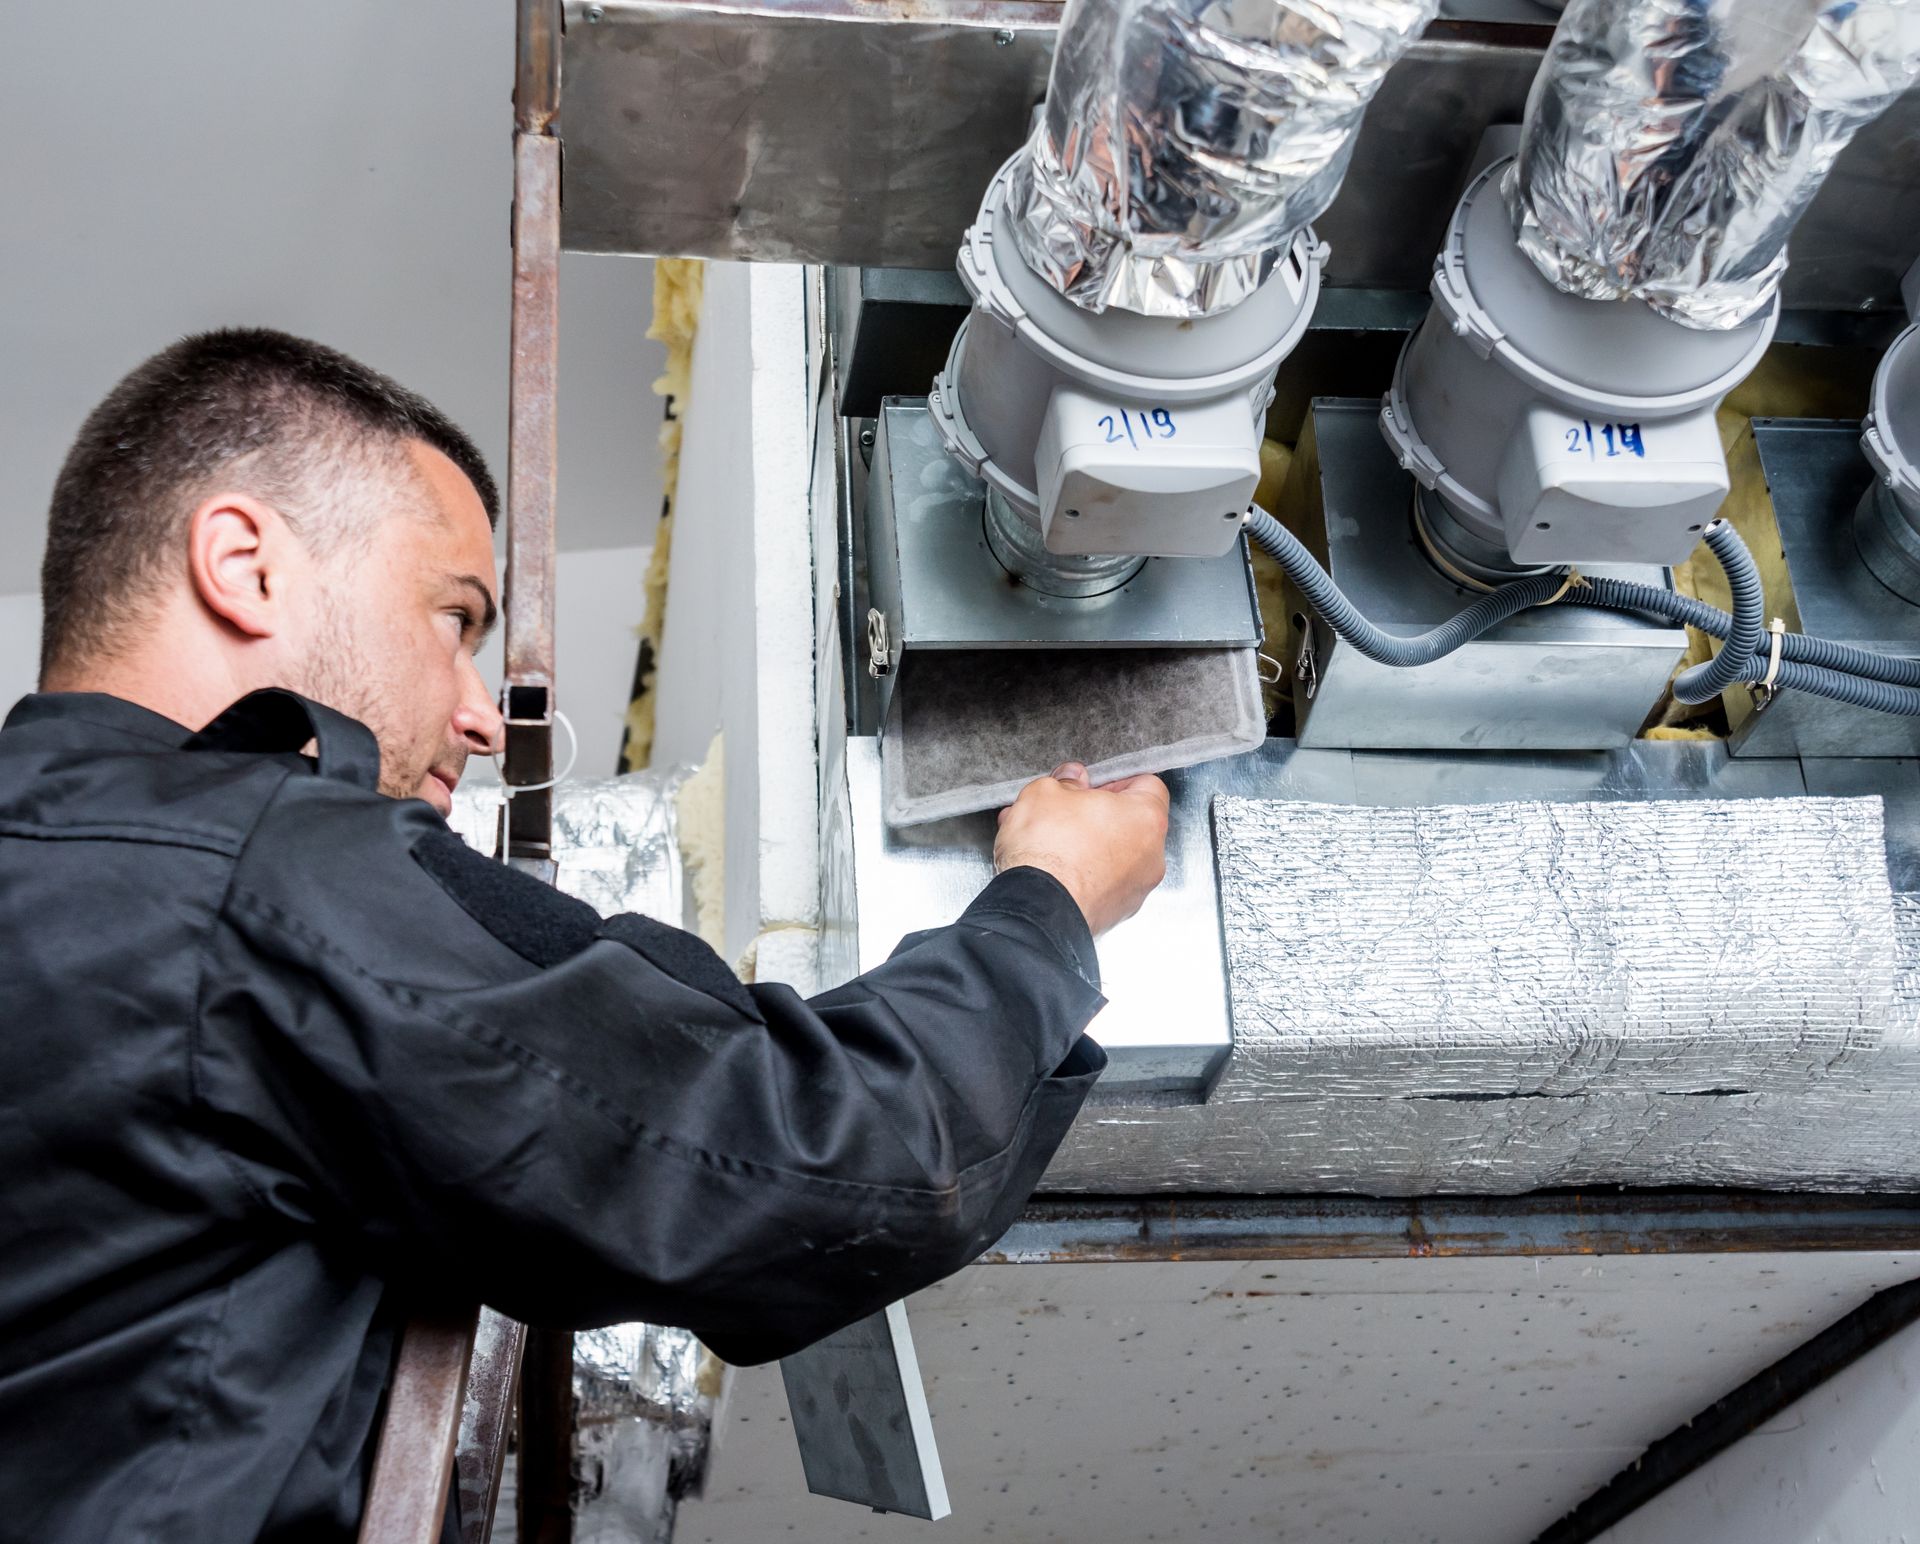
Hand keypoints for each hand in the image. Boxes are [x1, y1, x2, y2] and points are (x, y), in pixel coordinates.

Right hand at [993, 763, 1169, 936]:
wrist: (1036, 911)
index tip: (1090, 784)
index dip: (1113, 779)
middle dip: (1095, 814)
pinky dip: (1082, 873)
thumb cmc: (1049, 852)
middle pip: (1129, 822)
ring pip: (1114, 855)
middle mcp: (1151, 855)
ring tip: (1048, 842)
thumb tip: (1071, 778)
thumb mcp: (1045, 793)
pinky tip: (1051, 869)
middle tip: (1065, 812)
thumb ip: (1064, 780)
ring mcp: (1136, 888)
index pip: (1146, 783)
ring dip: (1086, 845)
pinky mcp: (1117, 913)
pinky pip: (1103, 882)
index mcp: (1145, 816)